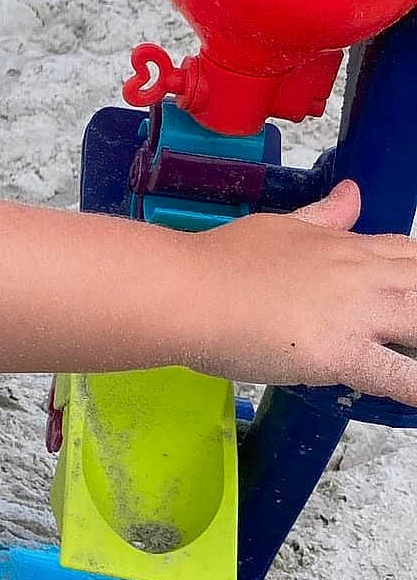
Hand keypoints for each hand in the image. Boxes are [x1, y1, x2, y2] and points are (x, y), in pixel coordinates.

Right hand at [190, 180, 416, 402]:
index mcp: (349, 247)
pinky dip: (416, 386)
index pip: (413, 255)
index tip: (410, 290)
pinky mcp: (341, 353)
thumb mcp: (279, 226)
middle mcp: (363, 277)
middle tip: (408, 328)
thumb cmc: (219, 262)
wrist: (186, 289)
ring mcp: (357, 314)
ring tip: (413, 350)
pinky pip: (399, 375)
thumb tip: (351, 193)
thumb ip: (323, 216)